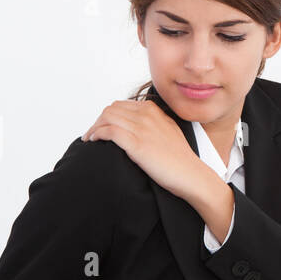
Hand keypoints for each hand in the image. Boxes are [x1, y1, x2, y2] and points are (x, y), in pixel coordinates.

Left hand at [82, 99, 206, 202]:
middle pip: (111, 109)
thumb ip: (155, 122)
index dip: (108, 116)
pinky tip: (94, 141)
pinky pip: (109, 131)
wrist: (191, 174)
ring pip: (107, 117)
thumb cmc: (181, 159)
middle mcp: (146, 115)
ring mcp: (141, 128)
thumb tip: (137, 124)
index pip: (121, 105)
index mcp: (153, 110)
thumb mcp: (169, 130)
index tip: (102, 127)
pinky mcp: (136, 144)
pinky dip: (97, 134)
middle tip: (93, 134)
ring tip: (90, 138)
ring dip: (94, 127)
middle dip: (98, 121)